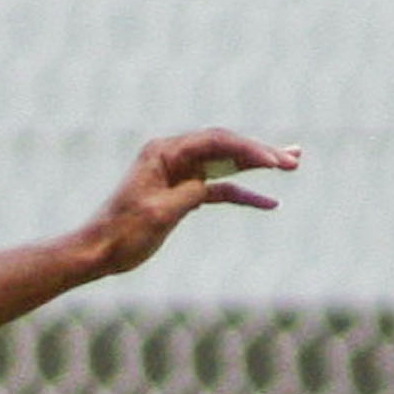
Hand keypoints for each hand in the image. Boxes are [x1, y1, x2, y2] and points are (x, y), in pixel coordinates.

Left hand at [78, 127, 299, 279]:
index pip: (216, 142)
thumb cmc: (122, 233)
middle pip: (226, 147)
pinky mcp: (184, 193)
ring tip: (292, 164)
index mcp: (164, 152)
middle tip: (294, 159)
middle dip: (260, 153)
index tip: (275, 163)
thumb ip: (188, 194)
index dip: (249, 150)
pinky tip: (268, 203)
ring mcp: (181, 173)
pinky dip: (242, 195)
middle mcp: (174, 155)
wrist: (99, 251)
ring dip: (258, 166)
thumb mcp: (158, 213)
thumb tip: (208, 185)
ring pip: (227, 165)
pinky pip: (219, 190)